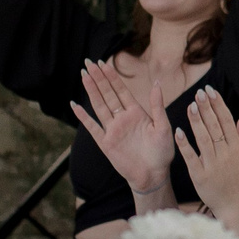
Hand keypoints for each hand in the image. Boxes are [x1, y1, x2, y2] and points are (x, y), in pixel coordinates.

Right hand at [70, 61, 173, 200]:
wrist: (154, 175)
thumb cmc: (162, 152)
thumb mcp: (164, 127)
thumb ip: (157, 105)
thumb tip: (156, 82)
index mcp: (137, 113)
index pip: (121, 90)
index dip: (112, 76)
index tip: (103, 63)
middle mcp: (122, 118)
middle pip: (107, 94)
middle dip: (98, 78)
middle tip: (88, 62)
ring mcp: (112, 130)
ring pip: (99, 106)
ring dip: (91, 91)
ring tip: (83, 76)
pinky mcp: (106, 143)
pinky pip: (92, 127)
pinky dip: (83, 116)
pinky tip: (75, 105)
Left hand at [173, 89, 238, 227]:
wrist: (237, 206)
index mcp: (237, 148)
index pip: (226, 121)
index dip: (218, 105)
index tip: (210, 91)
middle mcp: (225, 155)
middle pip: (215, 127)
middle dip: (207, 108)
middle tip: (199, 92)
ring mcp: (212, 165)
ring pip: (203, 139)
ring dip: (197, 122)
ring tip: (191, 105)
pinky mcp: (200, 176)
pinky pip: (191, 157)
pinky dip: (185, 144)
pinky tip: (178, 131)